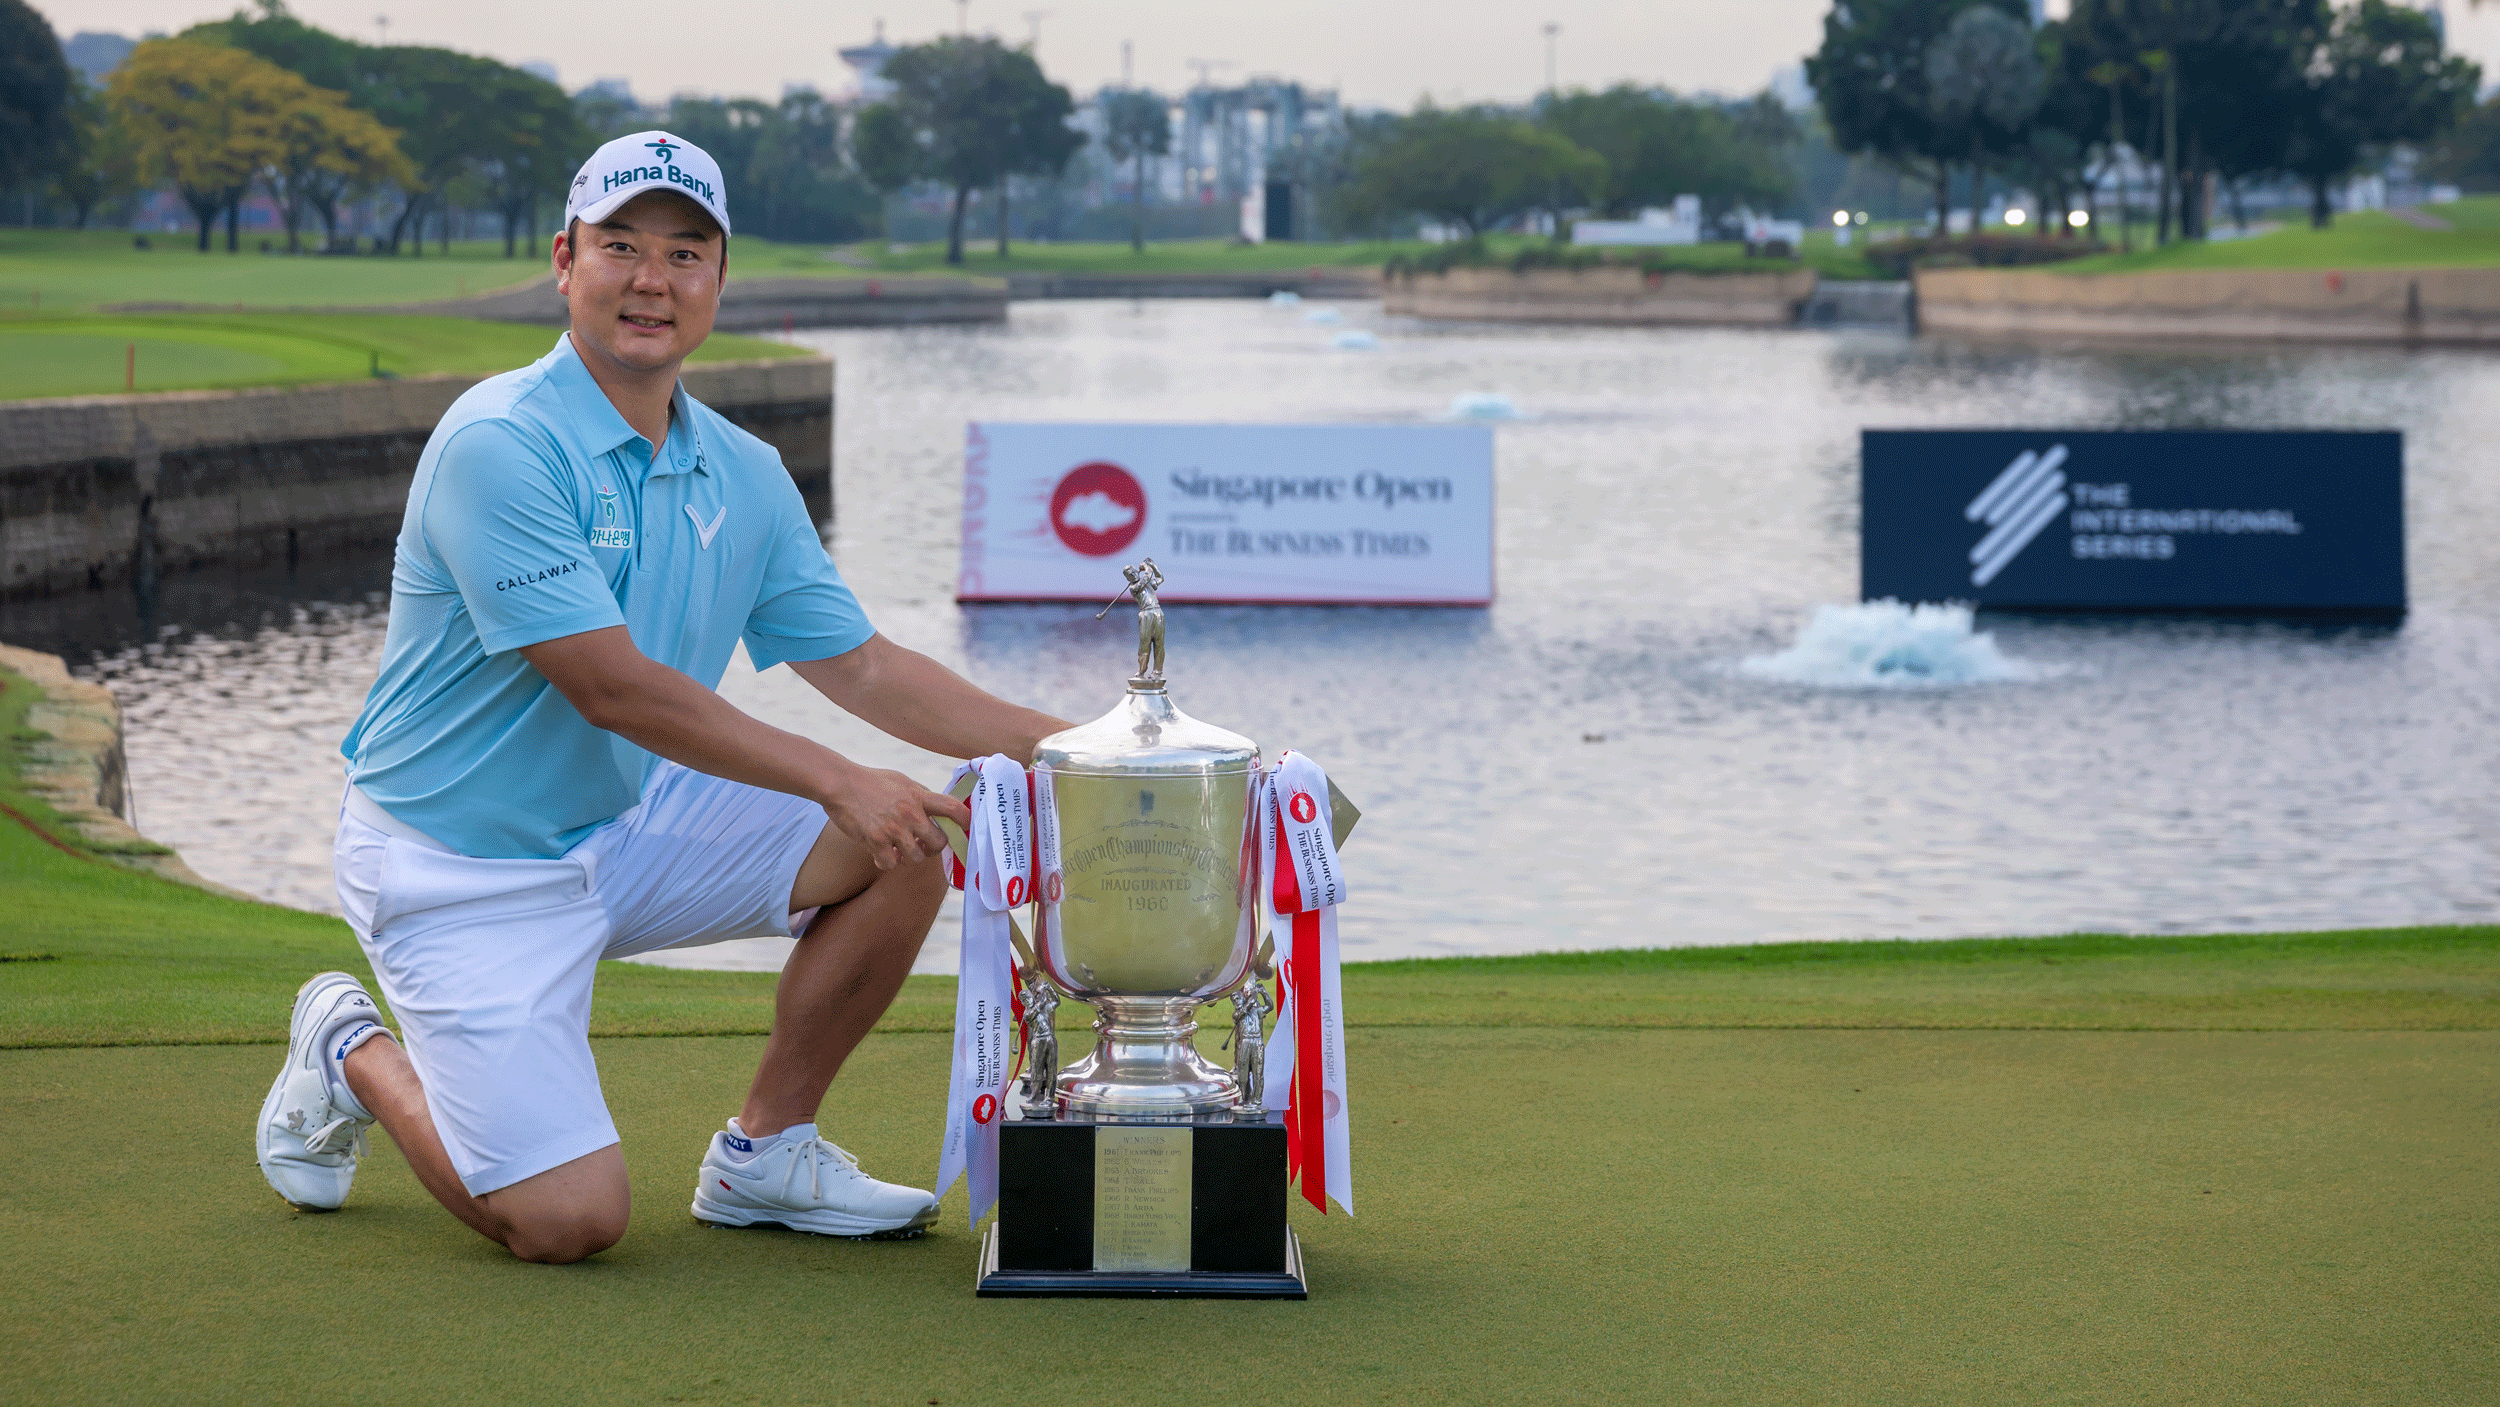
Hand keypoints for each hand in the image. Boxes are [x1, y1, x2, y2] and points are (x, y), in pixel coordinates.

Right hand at [823, 764, 966, 870]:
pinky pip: (890, 864)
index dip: (965, 820)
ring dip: (908, 857)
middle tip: (921, 845)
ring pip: (916, 858)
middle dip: (932, 848)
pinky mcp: (875, 840)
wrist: (841, 783)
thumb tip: (938, 808)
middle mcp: (910, 814)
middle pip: (939, 843)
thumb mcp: (902, 781)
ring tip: (898, 849)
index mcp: (918, 796)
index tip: (967, 827)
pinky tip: (881, 853)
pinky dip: (886, 862)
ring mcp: (893, 829)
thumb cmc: (871, 781)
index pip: (952, 808)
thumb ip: (920, 795)